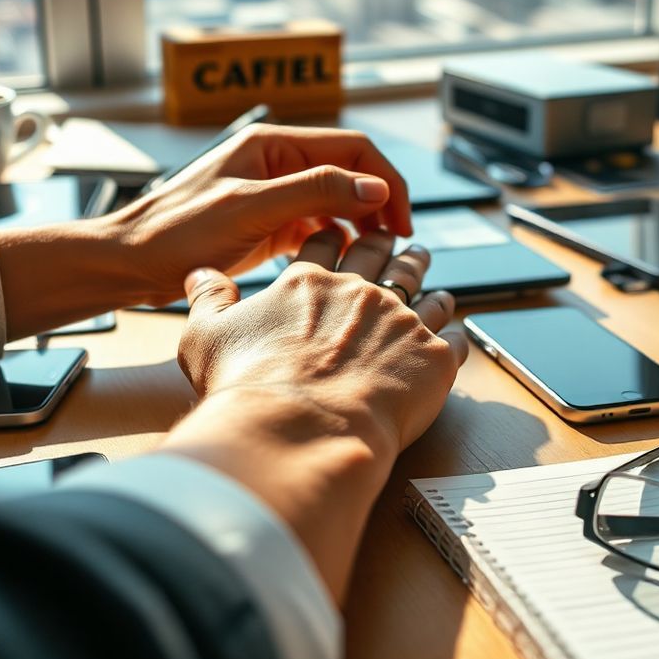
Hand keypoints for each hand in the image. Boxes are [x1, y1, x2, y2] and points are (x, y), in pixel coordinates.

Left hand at [0, 124, 412, 337]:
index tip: (403, 220)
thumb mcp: (250, 209)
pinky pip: (316, 226)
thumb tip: (373, 186)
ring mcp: (273, 194)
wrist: (129, 263)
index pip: (353, 150)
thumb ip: (314, 191)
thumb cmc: (174, 233)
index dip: (386, 182)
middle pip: (350, 174)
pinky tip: (342, 263)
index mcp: (273, 145)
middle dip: (380, 205)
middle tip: (397, 243)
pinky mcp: (267, 224)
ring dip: (361, 225)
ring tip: (376, 258)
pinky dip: (337, 241)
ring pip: (337, 202)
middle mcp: (277, 163)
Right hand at [176, 229, 466, 454]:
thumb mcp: (205, 335)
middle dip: (391, 247)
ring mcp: (401, 321)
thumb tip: (199, 273)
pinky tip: (458, 333)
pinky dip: (457, 333)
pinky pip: (455, 338)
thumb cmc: (248, 388)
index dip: (337, 235)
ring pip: (426, 292)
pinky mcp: (433, 356)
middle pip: (383, 258)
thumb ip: (206, 298)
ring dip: (431, 285)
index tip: (346, 230)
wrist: (299, 429)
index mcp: (308, 282)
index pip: (326, 246)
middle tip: (400, 241)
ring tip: (437, 283)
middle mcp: (360, 293)